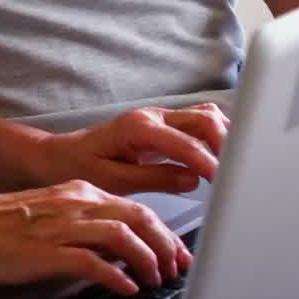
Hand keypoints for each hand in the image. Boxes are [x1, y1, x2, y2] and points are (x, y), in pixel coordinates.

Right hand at [0, 180, 192, 295]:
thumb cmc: (1, 227)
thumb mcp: (52, 214)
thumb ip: (86, 224)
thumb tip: (120, 246)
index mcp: (77, 192)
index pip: (135, 207)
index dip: (163, 232)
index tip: (176, 252)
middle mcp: (75, 203)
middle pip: (138, 217)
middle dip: (165, 245)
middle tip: (177, 268)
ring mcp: (61, 226)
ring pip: (122, 236)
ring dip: (146, 259)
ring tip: (156, 279)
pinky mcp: (47, 251)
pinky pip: (93, 262)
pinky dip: (116, 276)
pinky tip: (125, 288)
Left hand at [37, 104, 228, 195]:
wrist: (60, 155)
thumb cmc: (79, 166)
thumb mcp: (113, 180)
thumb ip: (155, 177)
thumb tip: (193, 179)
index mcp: (138, 128)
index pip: (186, 142)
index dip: (209, 161)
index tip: (225, 181)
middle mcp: (152, 116)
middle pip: (204, 119)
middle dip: (226, 144)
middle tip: (238, 174)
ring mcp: (159, 117)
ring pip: (205, 116)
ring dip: (225, 137)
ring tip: (235, 166)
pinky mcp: (163, 125)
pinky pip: (198, 122)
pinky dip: (216, 135)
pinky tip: (222, 157)